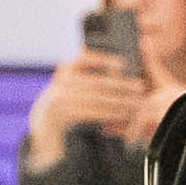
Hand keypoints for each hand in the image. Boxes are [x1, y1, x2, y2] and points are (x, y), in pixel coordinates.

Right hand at [34, 55, 161, 151]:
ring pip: (98, 99)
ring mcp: (61, 98)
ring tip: (137, 103)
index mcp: (64, 69)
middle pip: (97, 82)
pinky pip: (94, 113)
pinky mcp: (64, 115)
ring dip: (121, 101)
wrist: (45, 126)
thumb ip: (88, 73)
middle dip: (121, 85)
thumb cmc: (67, 103)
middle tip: (140, 86)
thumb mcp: (72, 83)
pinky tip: (124, 115)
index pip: (84, 58)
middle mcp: (61, 82)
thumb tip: (118, 64)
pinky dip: (111, 114)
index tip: (122, 63)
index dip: (104, 59)